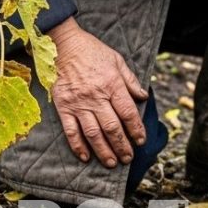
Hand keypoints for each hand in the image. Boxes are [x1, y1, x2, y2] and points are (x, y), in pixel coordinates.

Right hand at [47, 17, 147, 167]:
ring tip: (111, 163)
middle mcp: (96, 96)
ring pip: (93, 133)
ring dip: (103, 150)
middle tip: (128, 158)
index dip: (136, 129)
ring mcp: (78, 103)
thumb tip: (144, 97)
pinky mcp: (63, 106)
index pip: (128, 113)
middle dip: (122, 146)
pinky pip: (71, 130)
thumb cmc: (93, 52)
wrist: (64, 45)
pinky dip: (78, 146)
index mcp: (112, 84)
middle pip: (112, 127)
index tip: (141, 140)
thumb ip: (131, 81)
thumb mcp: (117, 61)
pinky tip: (85, 157)